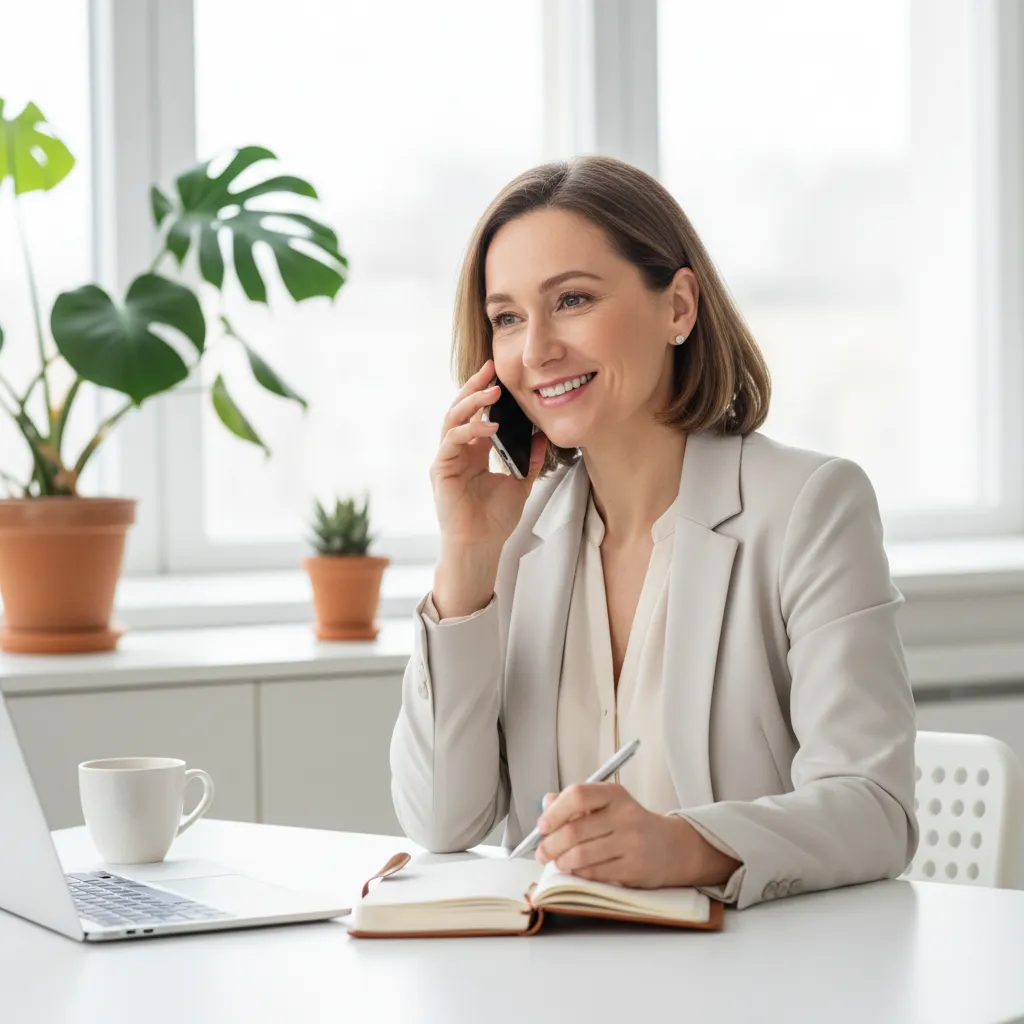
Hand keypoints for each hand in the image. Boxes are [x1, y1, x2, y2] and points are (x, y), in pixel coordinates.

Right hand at [430, 358, 547, 551]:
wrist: (481, 545)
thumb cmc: (495, 520)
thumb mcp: (520, 483)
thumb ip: (529, 460)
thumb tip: (542, 437)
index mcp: (474, 451)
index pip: (476, 414)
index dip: (485, 393)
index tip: (499, 375)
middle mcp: (458, 451)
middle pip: (461, 408)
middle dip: (474, 387)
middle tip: (490, 369)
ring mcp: (447, 458)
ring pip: (453, 419)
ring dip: (472, 403)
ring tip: (492, 392)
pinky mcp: (441, 468)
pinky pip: (453, 441)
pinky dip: (471, 431)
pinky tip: (491, 428)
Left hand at [535, 783, 739, 889]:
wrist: (672, 848)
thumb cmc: (631, 824)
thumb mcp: (608, 805)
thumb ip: (576, 802)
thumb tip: (546, 804)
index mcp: (614, 795)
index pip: (578, 795)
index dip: (555, 812)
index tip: (542, 825)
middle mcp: (624, 816)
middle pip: (575, 830)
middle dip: (551, 845)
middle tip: (542, 852)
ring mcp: (631, 843)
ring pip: (581, 855)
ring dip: (562, 862)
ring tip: (558, 862)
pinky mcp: (633, 869)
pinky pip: (594, 873)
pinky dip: (578, 874)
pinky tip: (576, 871)